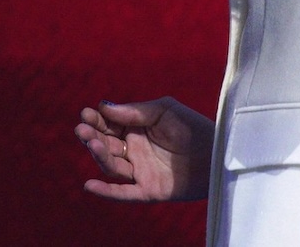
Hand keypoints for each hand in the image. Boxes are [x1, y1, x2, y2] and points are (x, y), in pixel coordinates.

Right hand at [75, 97, 213, 201]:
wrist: (217, 153)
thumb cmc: (193, 127)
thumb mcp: (164, 110)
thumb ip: (135, 111)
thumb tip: (104, 107)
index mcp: (136, 130)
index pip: (109, 125)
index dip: (96, 120)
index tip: (86, 113)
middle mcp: (134, 151)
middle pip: (106, 145)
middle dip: (92, 136)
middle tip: (82, 128)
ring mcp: (141, 171)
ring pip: (112, 166)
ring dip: (99, 155)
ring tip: (92, 143)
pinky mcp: (149, 190)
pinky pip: (124, 193)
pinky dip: (106, 192)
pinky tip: (89, 185)